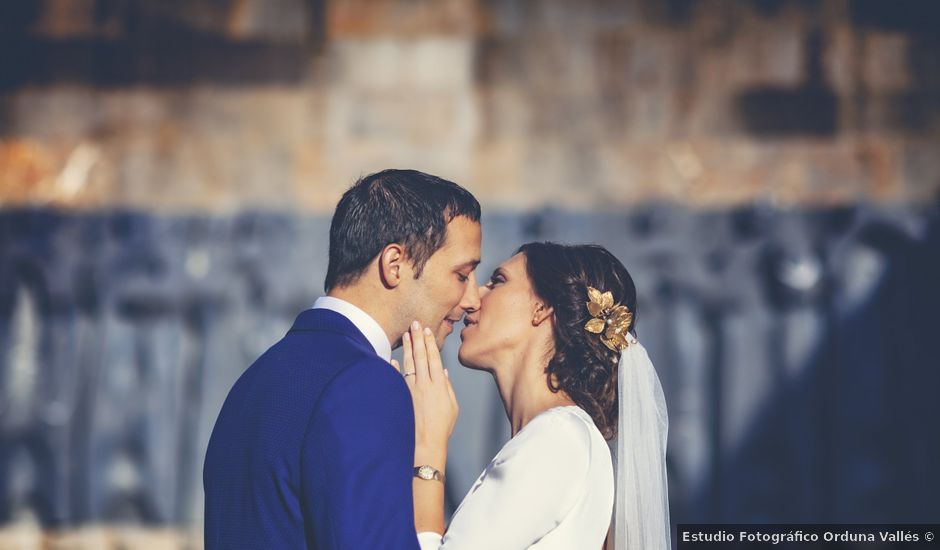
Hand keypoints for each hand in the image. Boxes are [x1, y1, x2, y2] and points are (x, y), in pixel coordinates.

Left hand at [395, 320, 458, 466]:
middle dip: (418, 338)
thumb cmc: (442, 426)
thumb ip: (448, 387)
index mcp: (440, 385)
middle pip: (421, 356)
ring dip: (407, 348)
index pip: (434, 358)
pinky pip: (398, 379)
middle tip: (415, 323)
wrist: (426, 442)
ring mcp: (412, 390)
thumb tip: (444, 372)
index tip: (428, 330)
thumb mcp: (452, 406)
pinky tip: (392, 359)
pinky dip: (395, 368)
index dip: (431, 343)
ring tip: (405, 334)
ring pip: (409, 364)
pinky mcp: (403, 397)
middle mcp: (425, 384)